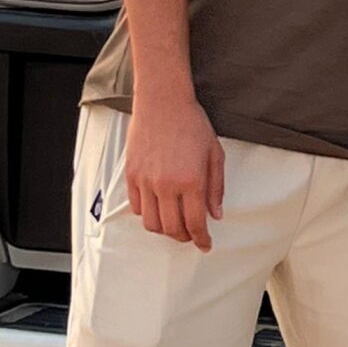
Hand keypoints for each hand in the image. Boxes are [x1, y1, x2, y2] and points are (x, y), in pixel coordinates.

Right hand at [125, 93, 224, 248]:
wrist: (163, 102)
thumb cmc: (191, 123)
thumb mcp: (214, 153)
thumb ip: (216, 187)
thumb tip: (216, 213)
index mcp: (191, 180)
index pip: (195, 223)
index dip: (201, 239)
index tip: (205, 244)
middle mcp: (166, 184)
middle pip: (172, 228)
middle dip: (184, 237)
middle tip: (192, 234)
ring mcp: (146, 181)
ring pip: (152, 223)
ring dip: (165, 230)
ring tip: (174, 224)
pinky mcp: (131, 175)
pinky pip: (137, 207)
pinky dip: (148, 215)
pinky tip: (159, 208)